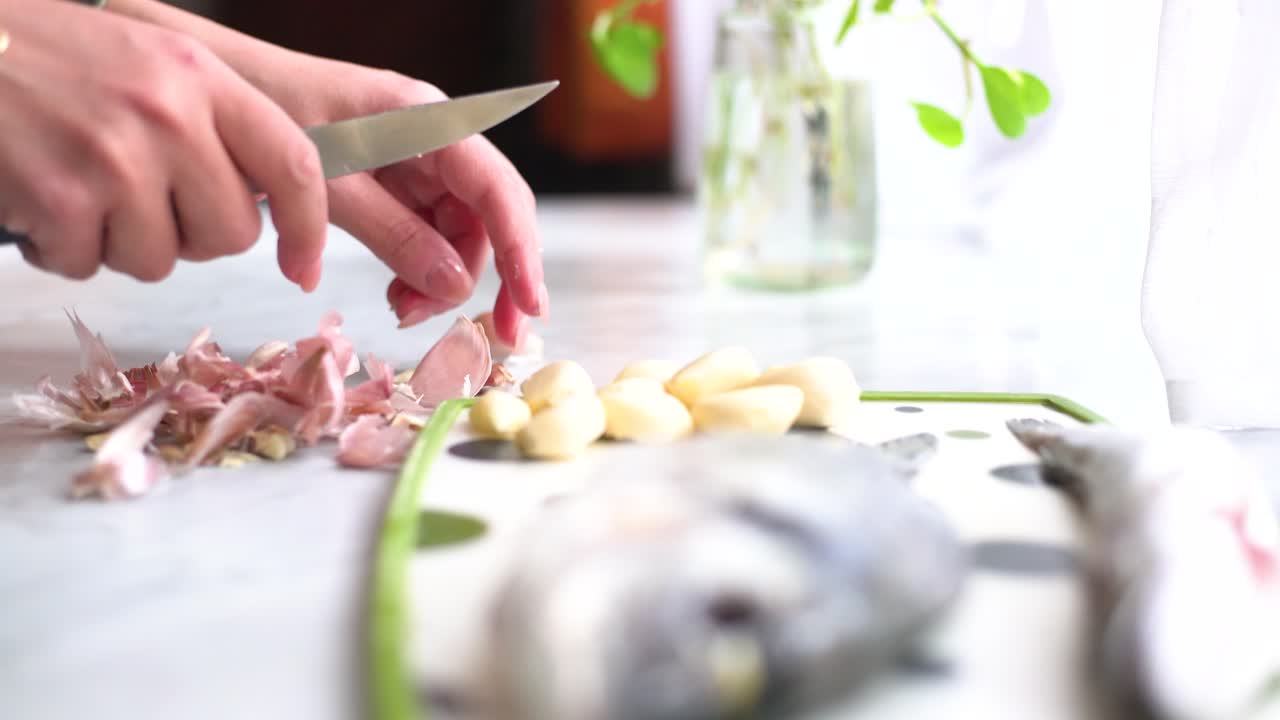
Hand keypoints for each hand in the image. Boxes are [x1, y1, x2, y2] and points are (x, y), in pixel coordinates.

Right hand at [0, 2, 328, 287]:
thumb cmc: (51, 60)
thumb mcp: (152, 64)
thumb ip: (214, 125)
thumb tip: (273, 211)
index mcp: (201, 77)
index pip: (294, 165)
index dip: (307, 227)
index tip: (302, 268)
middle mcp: (169, 115)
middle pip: (232, 234)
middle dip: (193, 235)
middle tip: (143, 200)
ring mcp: (115, 158)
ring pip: (162, 260)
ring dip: (120, 242)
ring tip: (81, 187)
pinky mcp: (61, 198)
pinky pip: (90, 266)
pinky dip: (63, 248)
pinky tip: (40, 198)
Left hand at [253, 56, 546, 347]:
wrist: (226, 87)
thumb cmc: (269, 114)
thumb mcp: (329, 181)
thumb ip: (393, 233)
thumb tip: (454, 288)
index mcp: (430, 123)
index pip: (498, 191)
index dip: (522, 252)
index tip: (530, 307)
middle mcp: (439, 142)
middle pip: (490, 219)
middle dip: (489, 279)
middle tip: (486, 339)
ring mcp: (422, 163)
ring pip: (462, 235)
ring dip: (444, 282)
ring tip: (400, 309)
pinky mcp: (401, 184)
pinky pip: (430, 235)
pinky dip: (419, 270)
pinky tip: (395, 292)